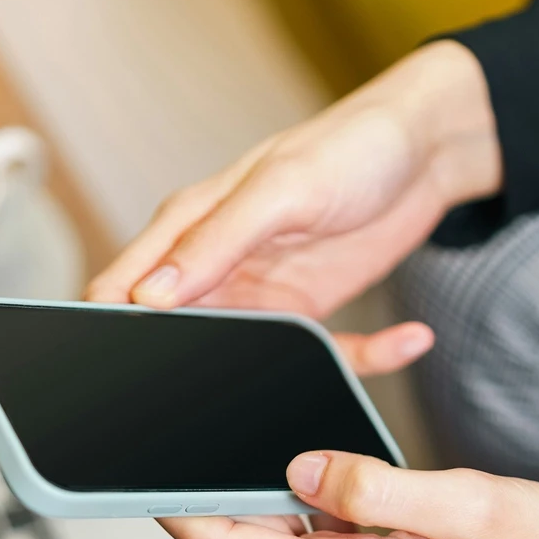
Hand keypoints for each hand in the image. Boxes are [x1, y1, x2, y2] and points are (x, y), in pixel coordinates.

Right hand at [85, 40, 500, 372]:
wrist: (424, 147)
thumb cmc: (349, 146)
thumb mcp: (280, 190)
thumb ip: (215, 241)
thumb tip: (151, 296)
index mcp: (190, 227)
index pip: (123, 289)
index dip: (114, 330)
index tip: (129, 368)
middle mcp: (218, 267)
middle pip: (178, 338)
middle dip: (193, 374)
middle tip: (234, 392)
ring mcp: (263, 295)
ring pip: (249, 359)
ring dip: (285, 374)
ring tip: (330, 376)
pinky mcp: (311, 312)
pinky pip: (325, 354)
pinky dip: (363, 357)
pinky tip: (407, 340)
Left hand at [160, 452, 538, 538]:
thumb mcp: (465, 502)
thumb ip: (374, 484)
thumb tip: (298, 466)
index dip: (173, 504)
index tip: (137, 461)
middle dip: (216, 486)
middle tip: (193, 418)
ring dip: (266, 493)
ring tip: (258, 429)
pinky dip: (307, 509)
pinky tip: (320, 467)